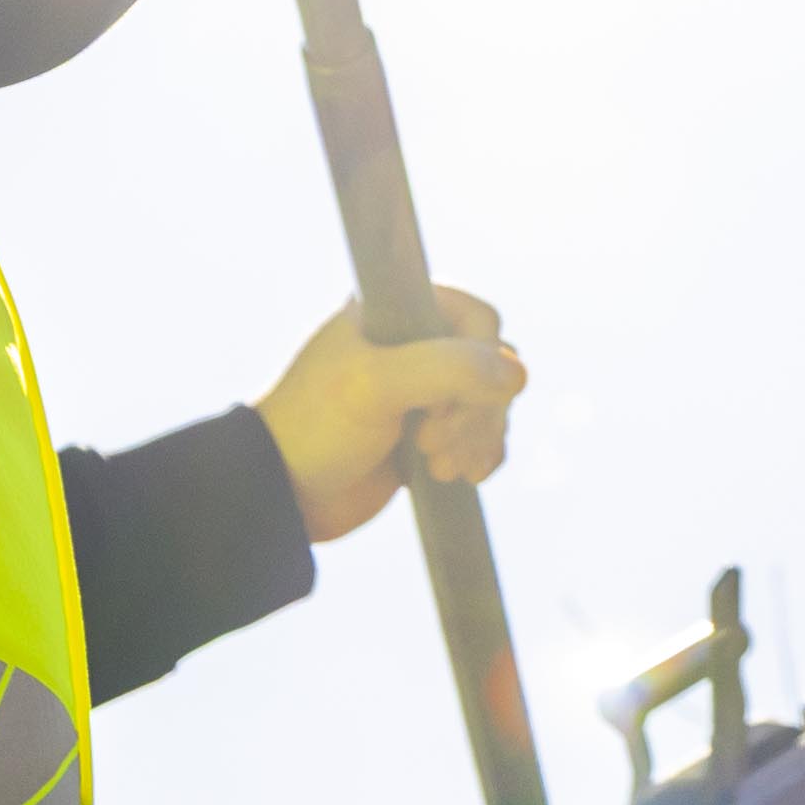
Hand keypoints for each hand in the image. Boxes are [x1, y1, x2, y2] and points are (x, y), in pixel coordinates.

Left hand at [254, 287, 522, 543]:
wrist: (285, 493)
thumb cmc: (318, 427)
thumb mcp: (376, 386)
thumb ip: (449, 369)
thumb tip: (519, 375)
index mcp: (397, 310)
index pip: (478, 318)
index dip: (478, 361)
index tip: (440, 402)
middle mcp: (415, 343)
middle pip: (493, 366)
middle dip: (474, 412)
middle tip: (431, 445)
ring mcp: (425, 390)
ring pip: (492, 404)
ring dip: (478, 438)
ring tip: (438, 467)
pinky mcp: (431, 432)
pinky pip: (486, 436)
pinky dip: (483, 455)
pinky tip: (461, 478)